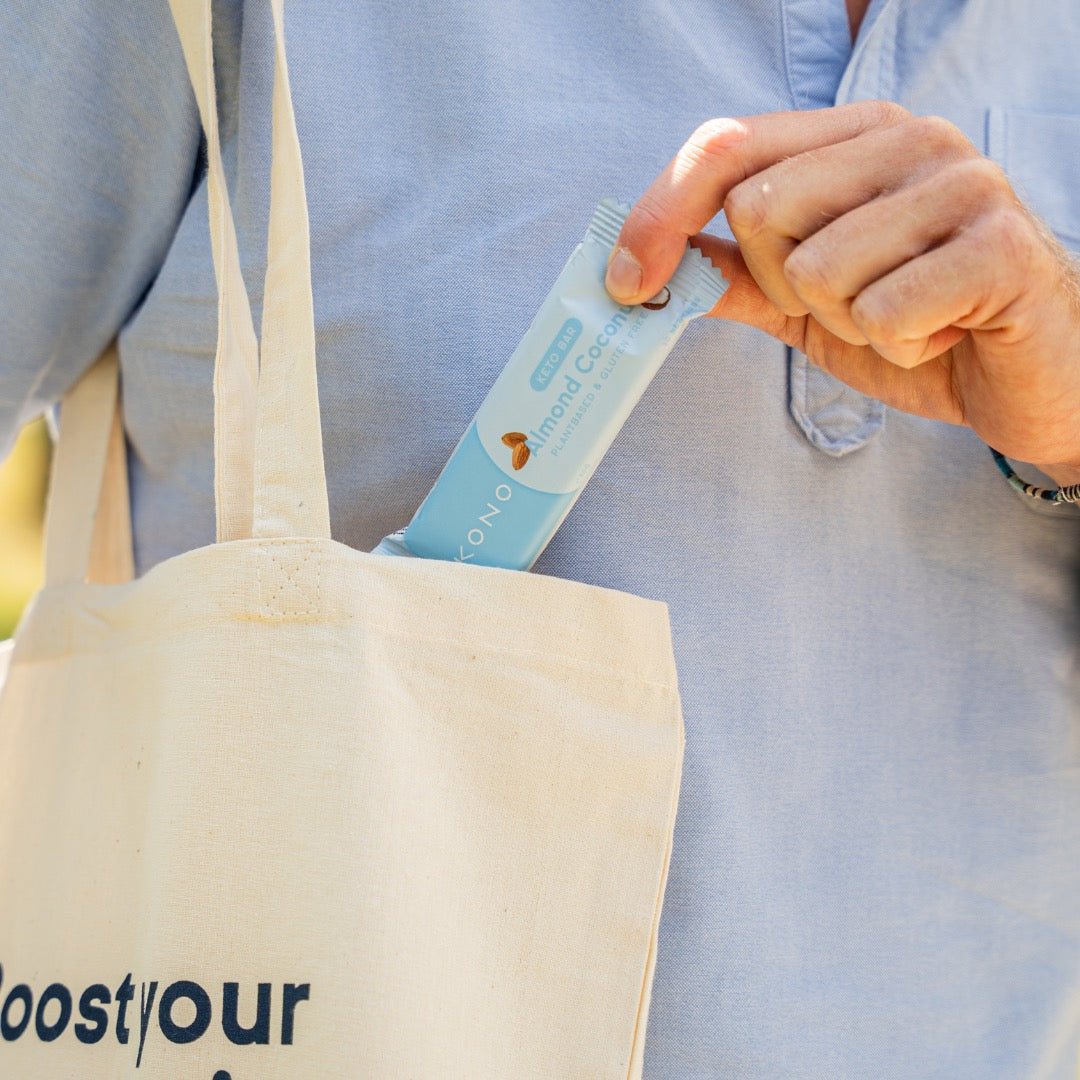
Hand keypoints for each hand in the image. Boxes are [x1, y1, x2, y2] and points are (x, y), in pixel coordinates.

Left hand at [605, 101, 1079, 483]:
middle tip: (848, 302)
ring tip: (903, 317)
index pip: (726, 144)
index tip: (624, 282)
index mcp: (854, 137)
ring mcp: (960, 183)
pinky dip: (898, 347)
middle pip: (759, 211)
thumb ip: (734, 273)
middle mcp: (907, 140)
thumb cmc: (916, 326)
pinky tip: (940, 334)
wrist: (1022, 378)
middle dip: (784, 287)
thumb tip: (645, 265)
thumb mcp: (806, 302)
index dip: (660, 212)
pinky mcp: (1000, 246)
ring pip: (817, 269)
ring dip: (846, 322)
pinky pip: (882, 312)